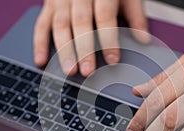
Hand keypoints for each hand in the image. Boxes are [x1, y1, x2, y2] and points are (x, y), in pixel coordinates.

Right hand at [34, 0, 149, 76]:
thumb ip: (135, 16)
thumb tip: (144, 39)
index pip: (105, 16)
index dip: (108, 39)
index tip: (112, 59)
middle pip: (81, 23)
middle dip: (84, 49)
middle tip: (87, 70)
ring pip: (60, 25)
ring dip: (63, 49)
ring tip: (69, 69)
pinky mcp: (48, 4)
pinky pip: (41, 24)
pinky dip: (39, 43)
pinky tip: (41, 60)